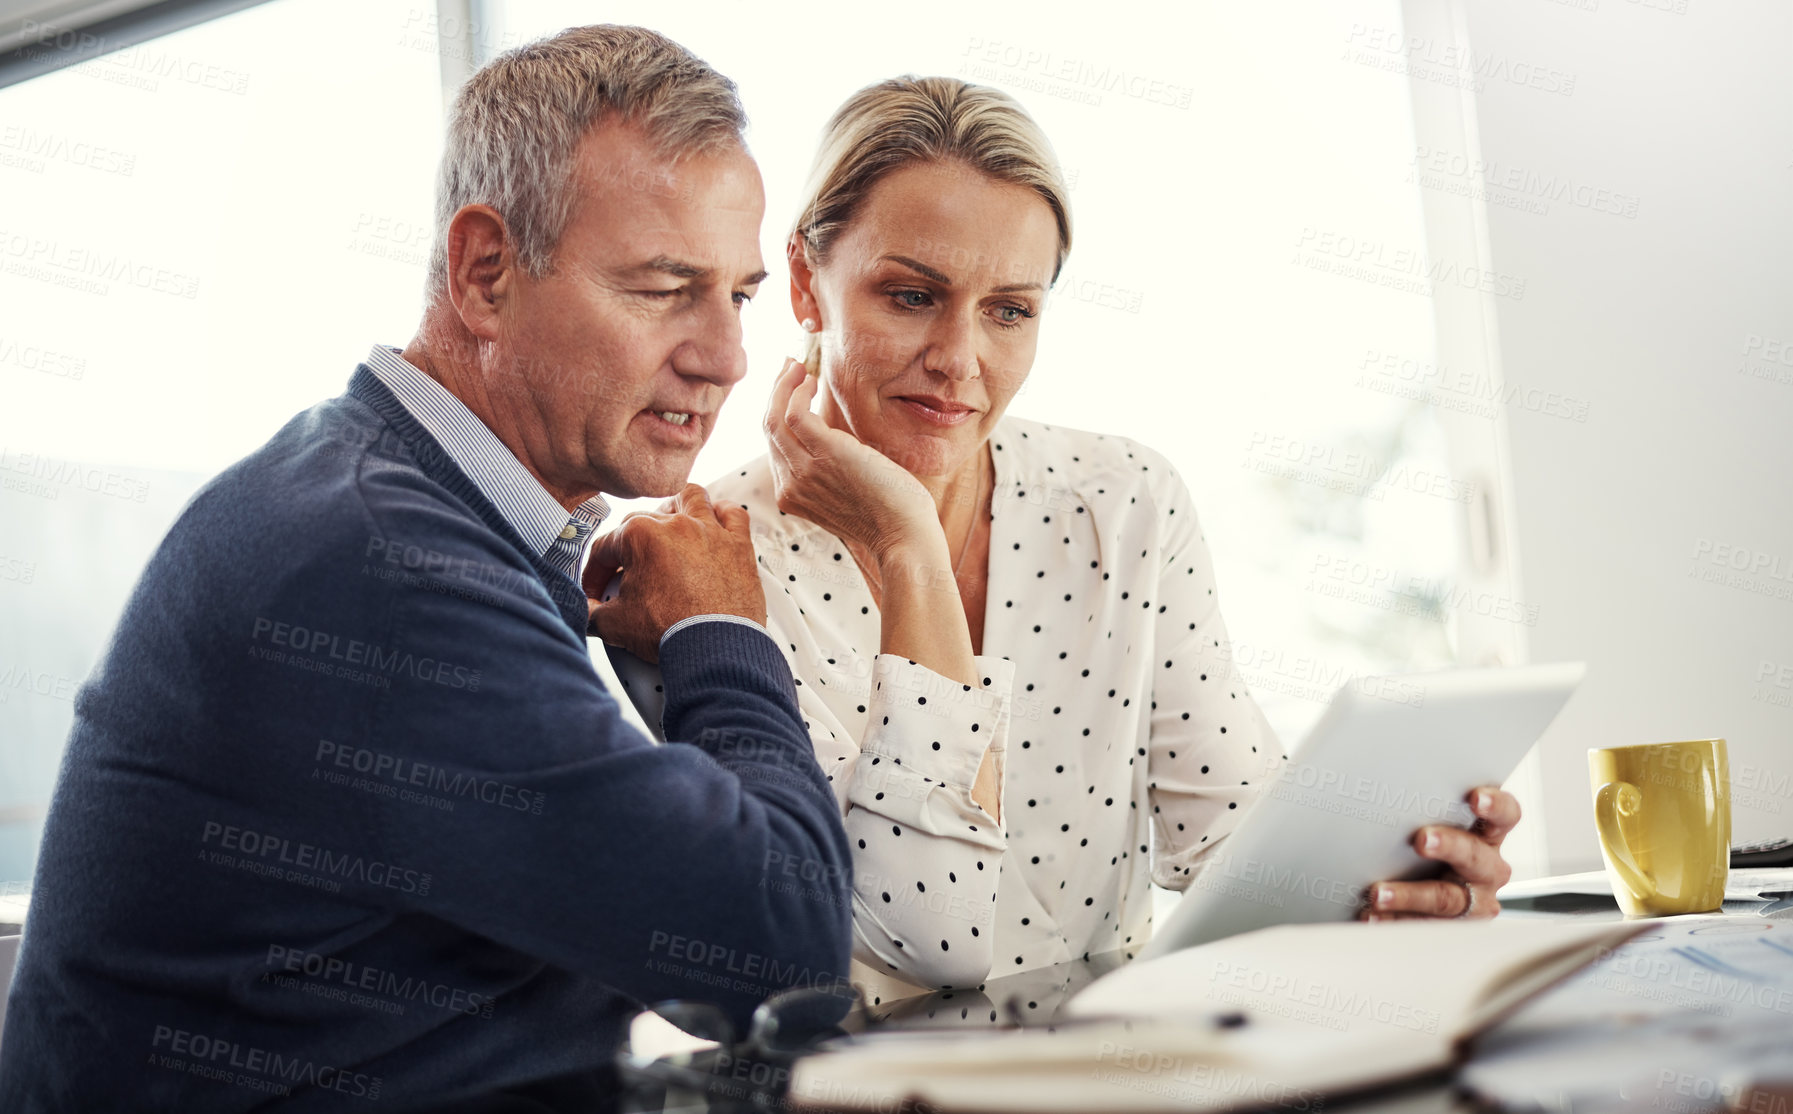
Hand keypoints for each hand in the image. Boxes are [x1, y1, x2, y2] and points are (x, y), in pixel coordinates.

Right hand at [582, 484, 766, 662]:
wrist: (714, 649)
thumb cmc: (670, 632)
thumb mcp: (616, 624)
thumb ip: (594, 614)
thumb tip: (589, 614)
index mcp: (640, 536)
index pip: (606, 547)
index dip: (596, 573)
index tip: (599, 592)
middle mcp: (676, 525)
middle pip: (643, 522)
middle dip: (628, 547)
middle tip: (627, 575)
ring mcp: (710, 532)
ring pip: (691, 499)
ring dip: (677, 509)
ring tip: (670, 528)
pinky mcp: (738, 546)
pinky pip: (733, 516)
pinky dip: (723, 516)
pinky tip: (715, 524)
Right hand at [764, 358, 939, 564]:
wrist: (904, 536)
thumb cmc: (886, 514)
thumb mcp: (845, 493)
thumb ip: (828, 471)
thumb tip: (830, 439)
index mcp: (791, 496)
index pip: (774, 447)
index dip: (778, 414)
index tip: (790, 389)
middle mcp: (790, 485)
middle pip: (769, 429)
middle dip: (775, 393)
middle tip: (789, 367)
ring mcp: (804, 470)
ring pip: (774, 418)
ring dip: (783, 385)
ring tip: (797, 366)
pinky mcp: (825, 452)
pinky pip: (795, 413)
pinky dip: (797, 390)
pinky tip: (811, 380)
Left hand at [1361, 787, 1518, 919]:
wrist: (1420, 888)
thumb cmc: (1425, 847)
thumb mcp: (1431, 824)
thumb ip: (1422, 809)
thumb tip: (1383, 787)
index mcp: (1488, 834)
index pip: (1505, 815)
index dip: (1495, 805)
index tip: (1475, 798)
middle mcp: (1489, 868)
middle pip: (1474, 855)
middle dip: (1448, 845)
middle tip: (1421, 840)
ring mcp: (1476, 900)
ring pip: (1447, 897)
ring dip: (1410, 895)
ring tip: (1379, 893)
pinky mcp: (1454, 927)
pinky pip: (1424, 925)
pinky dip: (1394, 919)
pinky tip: (1371, 915)